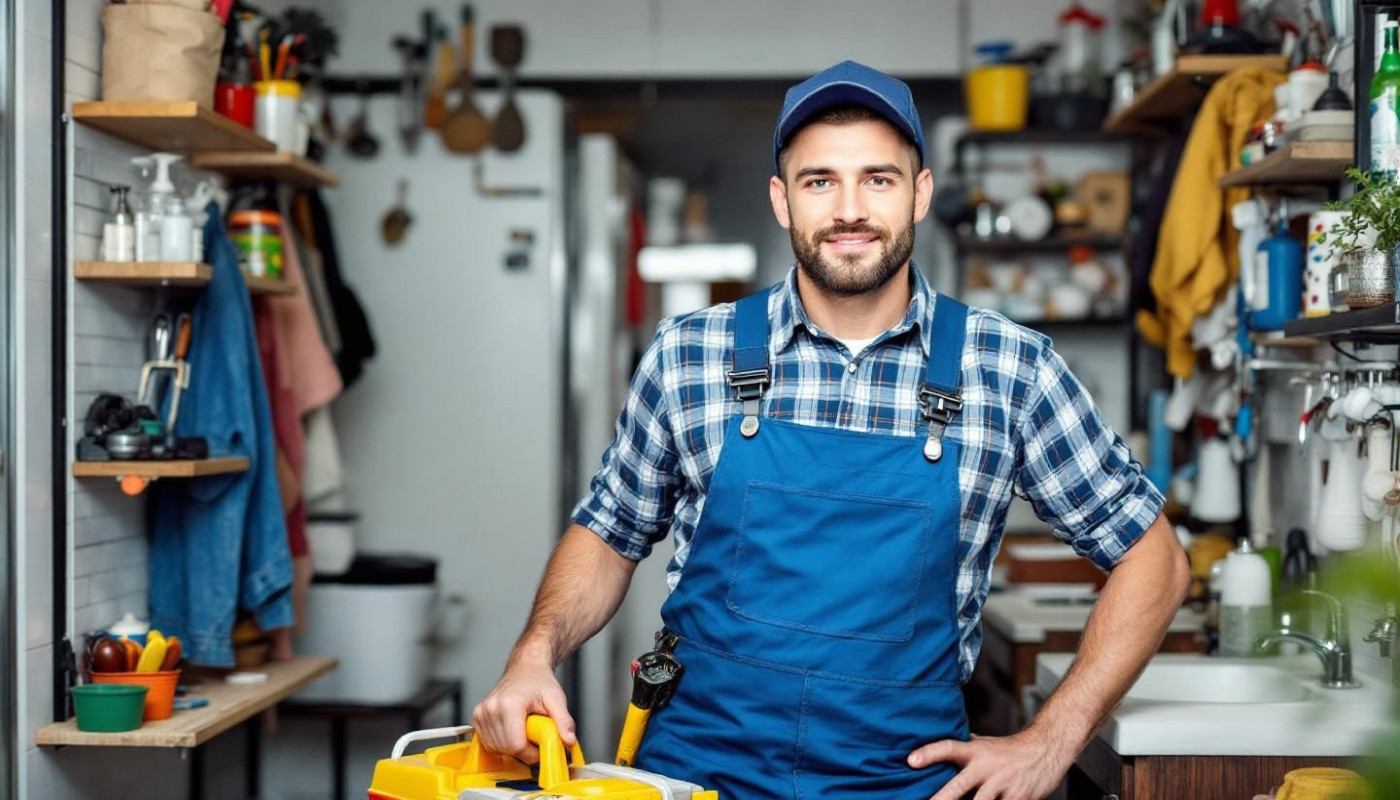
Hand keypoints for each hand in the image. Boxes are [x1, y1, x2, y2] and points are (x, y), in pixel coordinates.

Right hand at [471, 657, 575, 763]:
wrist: (525, 668)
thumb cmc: (539, 681)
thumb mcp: (557, 699)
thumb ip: (564, 721)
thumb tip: (568, 740)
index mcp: (509, 704)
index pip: (516, 745)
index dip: (531, 752)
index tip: (540, 746)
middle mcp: (491, 708)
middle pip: (506, 748)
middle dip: (523, 750)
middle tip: (534, 735)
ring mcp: (481, 712)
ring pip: (496, 748)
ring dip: (512, 747)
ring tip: (523, 729)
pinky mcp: (477, 716)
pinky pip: (488, 742)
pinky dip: (501, 742)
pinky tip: (512, 729)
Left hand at [909, 728, 1073, 799]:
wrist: (1047, 748)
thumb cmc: (1011, 749)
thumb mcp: (986, 743)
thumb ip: (965, 747)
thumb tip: (940, 742)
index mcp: (976, 751)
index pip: (948, 747)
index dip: (929, 753)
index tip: (910, 760)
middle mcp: (987, 767)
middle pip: (959, 785)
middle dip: (941, 799)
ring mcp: (1003, 784)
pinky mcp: (1019, 798)